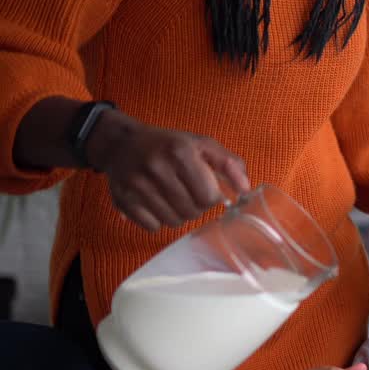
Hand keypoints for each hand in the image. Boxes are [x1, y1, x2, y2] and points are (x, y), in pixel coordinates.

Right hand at [88, 108, 251, 230]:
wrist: (121, 143)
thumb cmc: (169, 146)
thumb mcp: (201, 145)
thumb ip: (229, 164)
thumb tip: (246, 191)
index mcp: (181, 152)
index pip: (209, 196)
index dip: (211, 197)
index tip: (205, 189)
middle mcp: (157, 167)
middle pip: (192, 211)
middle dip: (196, 206)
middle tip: (188, 193)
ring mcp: (137, 185)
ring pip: (173, 221)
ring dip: (178, 214)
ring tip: (172, 197)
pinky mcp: (122, 199)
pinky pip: (152, 226)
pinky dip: (158, 220)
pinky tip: (155, 203)